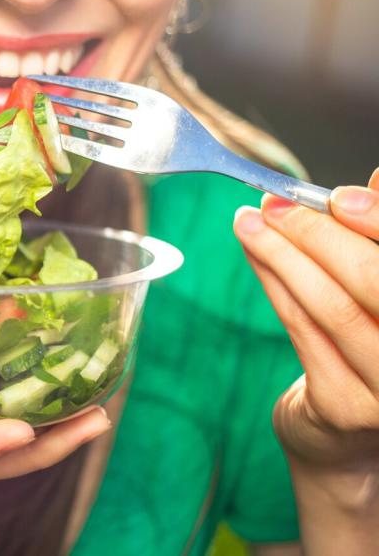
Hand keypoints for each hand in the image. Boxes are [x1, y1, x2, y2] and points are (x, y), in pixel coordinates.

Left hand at [233, 168, 378, 475]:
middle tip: (274, 203)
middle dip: (317, 234)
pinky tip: (255, 255)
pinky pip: (302, 331)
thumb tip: (378, 177)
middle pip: (373, 281)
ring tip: (249, 221)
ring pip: (332, 306)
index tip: (338, 195)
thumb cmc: (374, 342)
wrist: (351, 438)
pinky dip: (275, 284)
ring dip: (282, 255)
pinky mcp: (347, 407)